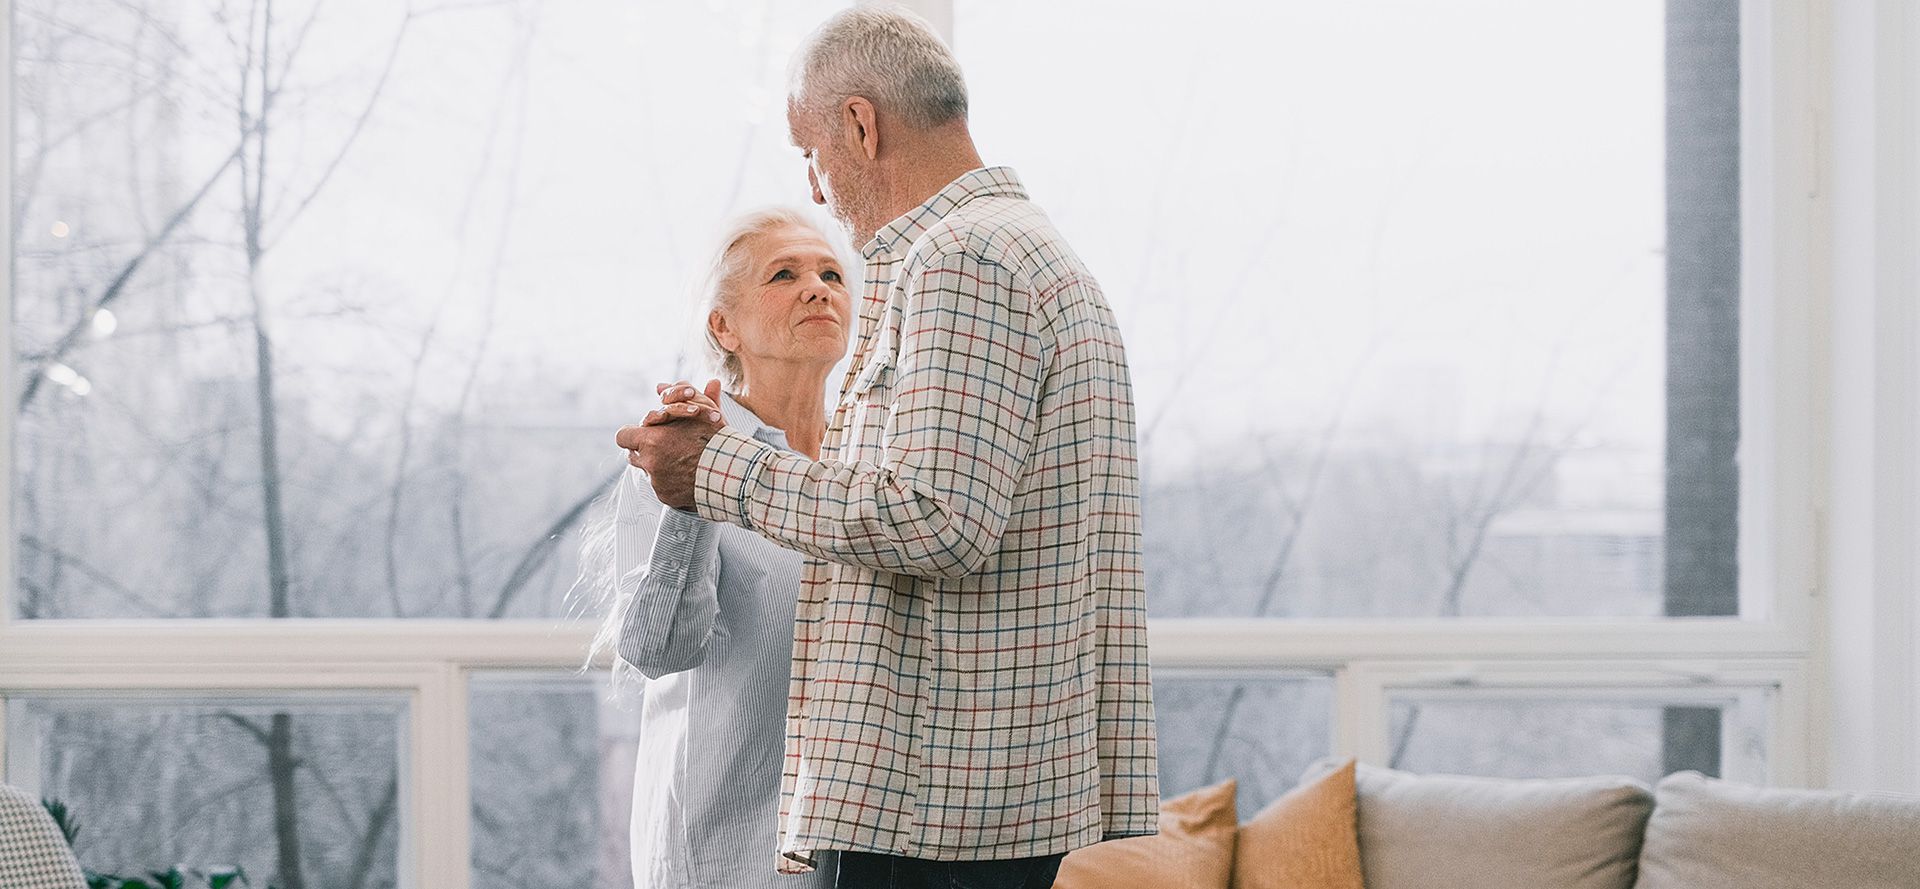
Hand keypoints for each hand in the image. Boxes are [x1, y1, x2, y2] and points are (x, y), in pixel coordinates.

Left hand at [616, 379, 726, 508]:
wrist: (731, 473)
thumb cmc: (716, 439)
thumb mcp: (700, 410)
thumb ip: (679, 395)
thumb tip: (661, 385)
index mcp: (651, 440)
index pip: (623, 436)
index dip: (632, 433)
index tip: (644, 433)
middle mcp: (650, 463)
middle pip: (632, 455)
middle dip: (644, 450)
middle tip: (663, 446)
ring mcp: (657, 482)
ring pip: (647, 472)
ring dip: (657, 466)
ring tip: (680, 461)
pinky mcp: (665, 497)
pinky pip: (660, 488)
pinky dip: (670, 482)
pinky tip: (686, 476)